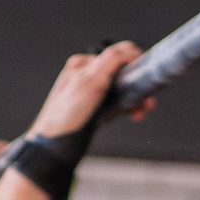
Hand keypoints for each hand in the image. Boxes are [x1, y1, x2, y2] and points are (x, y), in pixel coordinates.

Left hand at [29, 41, 146, 138]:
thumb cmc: (66, 116)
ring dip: (135, 98)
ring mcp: (90, 95)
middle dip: (137, 85)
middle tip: (147, 100)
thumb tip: (130, 50)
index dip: (135, 63)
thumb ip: (110, 61)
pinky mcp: (94, 112)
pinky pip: (116, 105)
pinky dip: (127, 108)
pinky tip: (133, 115)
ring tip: (142, 110)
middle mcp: (86, 77)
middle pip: (121, 73)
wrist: (53, 148)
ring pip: (121, 90)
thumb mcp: (90, 81)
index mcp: (83, 65)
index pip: (116, 54)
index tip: (147, 75)